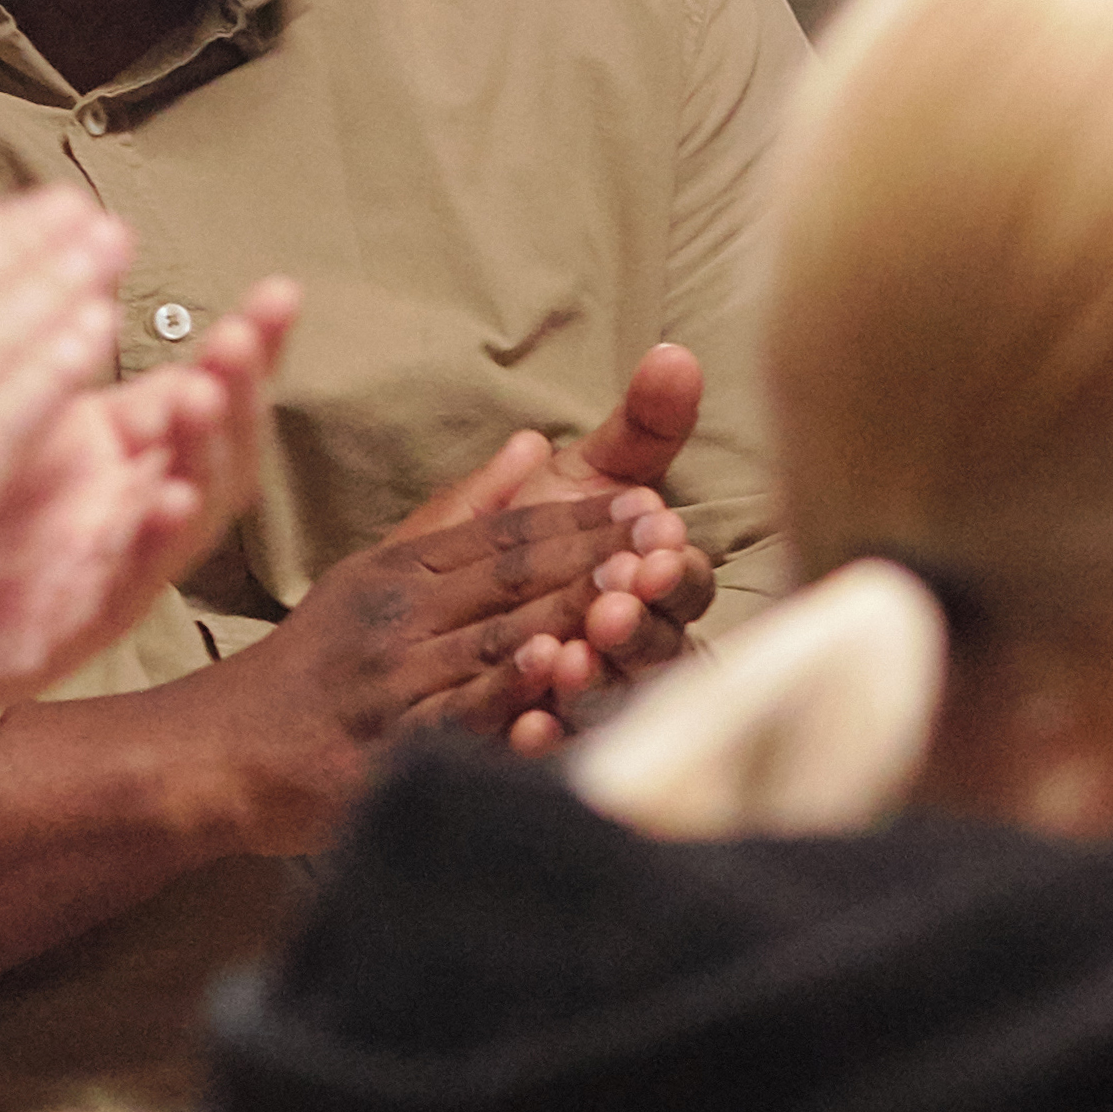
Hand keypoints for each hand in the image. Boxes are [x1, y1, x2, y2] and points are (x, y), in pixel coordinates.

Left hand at [0, 279, 297, 727]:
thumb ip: (36, 335)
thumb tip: (69, 236)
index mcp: (108, 450)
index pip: (201, 388)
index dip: (248, 346)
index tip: (277, 297)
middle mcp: (121, 506)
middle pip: (215, 445)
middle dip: (240, 388)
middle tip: (241, 337)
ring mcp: (104, 567)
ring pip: (193, 510)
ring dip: (207, 451)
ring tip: (204, 393)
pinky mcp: (72, 626)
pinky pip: (134, 584)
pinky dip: (156, 539)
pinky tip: (165, 497)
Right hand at [177, 422, 712, 841]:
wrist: (219, 748)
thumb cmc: (314, 662)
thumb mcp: (379, 572)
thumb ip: (462, 513)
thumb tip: (533, 445)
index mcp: (404, 569)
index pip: (508, 534)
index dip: (581, 517)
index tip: (650, 501)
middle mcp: (399, 616)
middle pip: (511, 579)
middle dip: (596, 557)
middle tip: (670, 538)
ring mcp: (393, 681)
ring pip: (495, 640)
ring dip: (569, 615)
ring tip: (635, 591)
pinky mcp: (386, 746)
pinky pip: (458, 718)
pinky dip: (508, 694)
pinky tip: (556, 673)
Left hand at [479, 339, 724, 743]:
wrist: (428, 627)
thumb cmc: (531, 541)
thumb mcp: (580, 481)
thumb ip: (640, 427)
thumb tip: (677, 355)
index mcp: (656, 588)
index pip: (684, 583)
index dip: (676, 569)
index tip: (659, 547)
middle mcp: (642, 654)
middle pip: (659, 648)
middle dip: (638, 625)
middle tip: (613, 608)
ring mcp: (603, 711)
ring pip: (614, 703)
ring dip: (596, 680)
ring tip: (568, 659)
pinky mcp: (556, 755)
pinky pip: (561, 756)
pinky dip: (549, 740)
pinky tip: (530, 724)